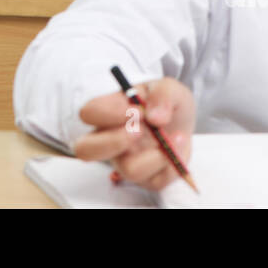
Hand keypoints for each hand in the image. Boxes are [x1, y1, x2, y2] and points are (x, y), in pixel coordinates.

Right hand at [74, 77, 194, 190]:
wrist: (181, 122)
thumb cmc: (165, 102)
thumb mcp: (169, 88)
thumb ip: (163, 94)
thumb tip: (155, 118)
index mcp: (108, 111)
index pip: (88, 113)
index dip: (107, 113)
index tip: (136, 110)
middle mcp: (109, 139)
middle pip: (86, 150)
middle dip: (113, 142)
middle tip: (139, 131)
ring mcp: (125, 161)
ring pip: (128, 170)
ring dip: (156, 155)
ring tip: (173, 137)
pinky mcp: (146, 179)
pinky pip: (155, 180)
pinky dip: (173, 164)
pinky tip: (178, 146)